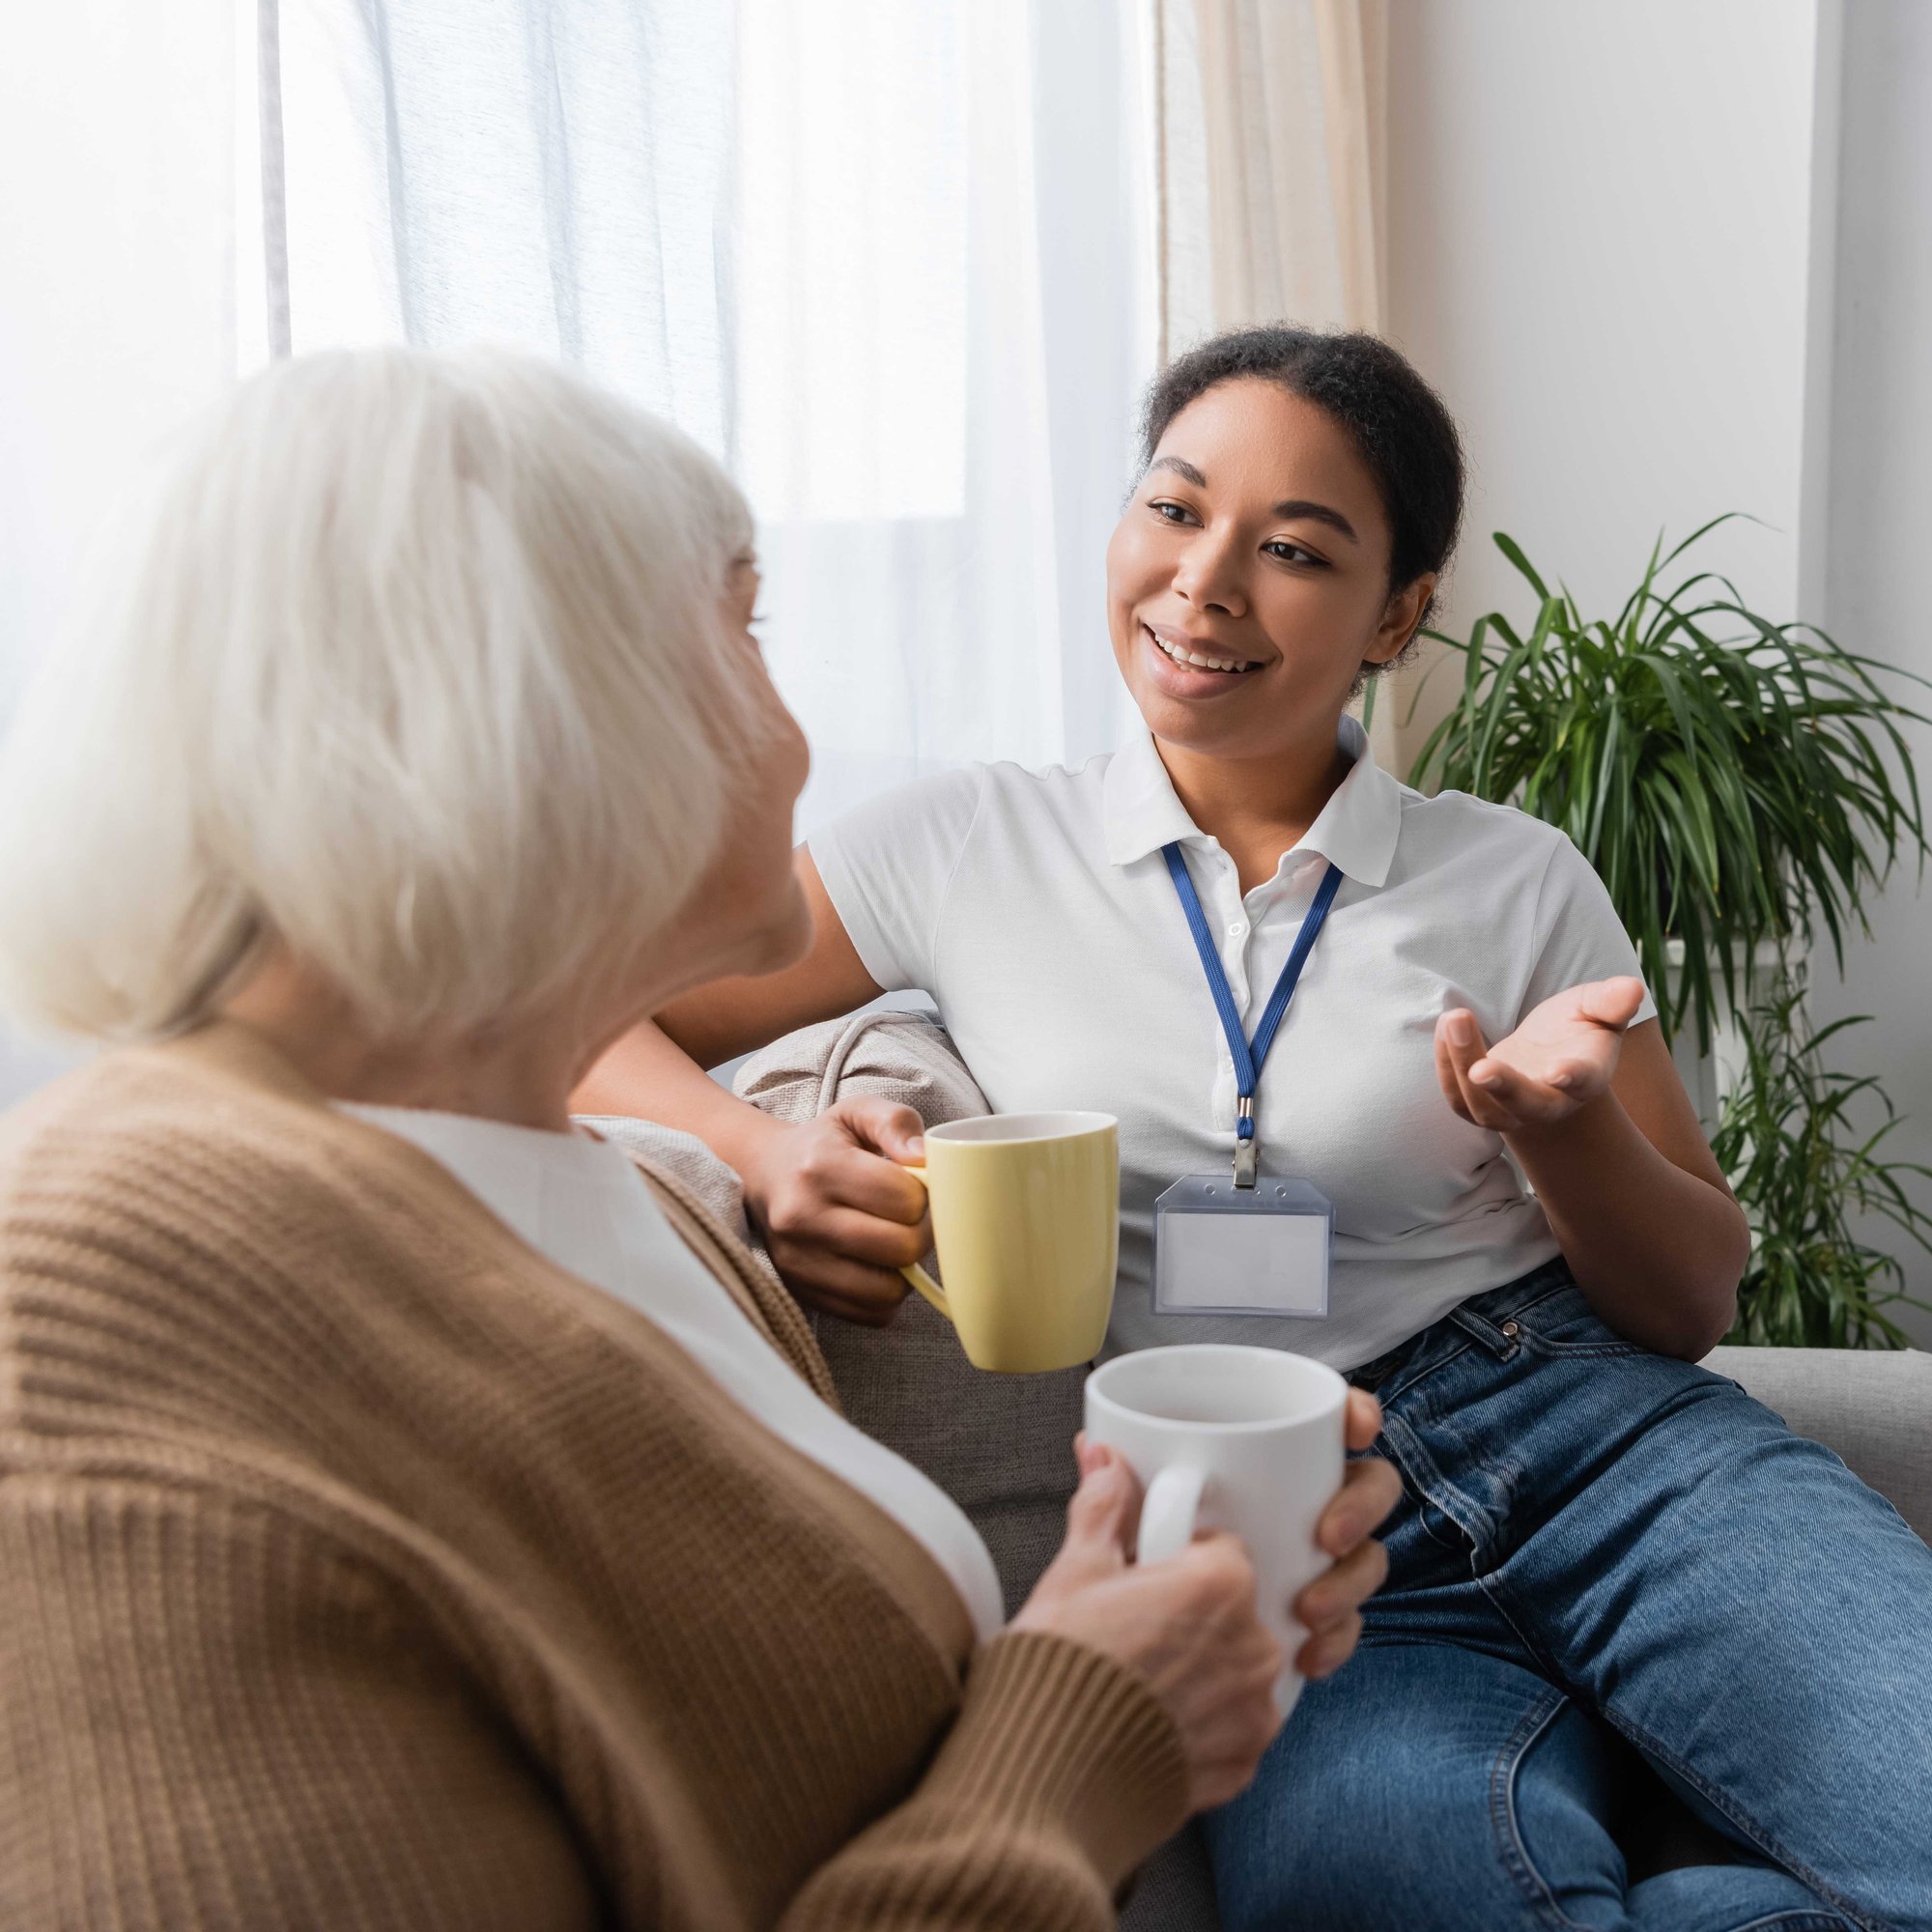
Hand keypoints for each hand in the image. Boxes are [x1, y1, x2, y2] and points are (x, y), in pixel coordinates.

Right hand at [739, 1097, 931, 1324]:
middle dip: (921, 1233)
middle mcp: (802, 1216)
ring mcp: (798, 1261)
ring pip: (889, 1290)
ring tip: (894, 1243)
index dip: (926, 1194)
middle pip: (902, 1247)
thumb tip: (924, 1158)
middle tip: (913, 1219)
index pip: (905, 1198)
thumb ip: (896, 1122)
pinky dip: (885, 1295)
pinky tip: (876, 1266)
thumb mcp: (856, 1113)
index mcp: (820, 1166)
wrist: (762, 1176)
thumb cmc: (822, 1144)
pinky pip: (871, 1315)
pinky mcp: (802, 1293)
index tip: (916, 1188)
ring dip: (905, 1270)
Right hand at [1011, 1391, 1399, 1812]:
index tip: (1151, 1575)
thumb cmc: (1062, 1660)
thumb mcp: (1076, 1569)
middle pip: (1237, 1610)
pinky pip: (1236, 1727)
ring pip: (1240, 1670)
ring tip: (1146, 1678)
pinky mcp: (1246, 1764)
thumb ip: (1102, 1507)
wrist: (1049, 1771)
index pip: (1225, 1552)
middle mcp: (1256, 1645)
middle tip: (1142, 1629)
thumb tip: (1102, 1455)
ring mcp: (1256, 1711)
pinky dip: (1206, 1723)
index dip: (1183, 1560)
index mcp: (1222, 1583)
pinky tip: (1159, 1721)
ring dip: (1207, 1669)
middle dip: (1197, 1616)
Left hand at [1434, 976, 1644, 1136]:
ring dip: (1462, 1066)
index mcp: (1586, 1078)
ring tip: (1455, 1019)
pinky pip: (1458, 1098)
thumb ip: (1611, 1002)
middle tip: (1481, 1068)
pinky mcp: (1479, 1106)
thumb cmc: (1575, 1030)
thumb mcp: (1595, 1008)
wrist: (1547, 1060)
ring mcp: (1510, 1111)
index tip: (1559, 1070)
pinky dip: (1446, 1065)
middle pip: (1526, 1106)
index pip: (1583, 1082)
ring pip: (1482, 1106)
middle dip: (1504, 1089)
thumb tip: (1632, 987)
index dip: (1574, 1077)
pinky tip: (1445, 1028)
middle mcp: (1548, 1103)